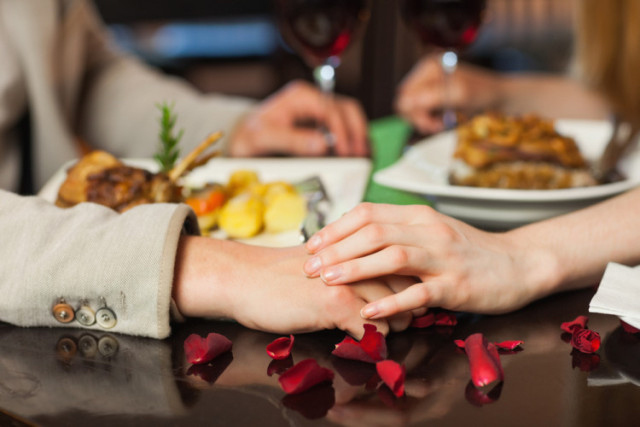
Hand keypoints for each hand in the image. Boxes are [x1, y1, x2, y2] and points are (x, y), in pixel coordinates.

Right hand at [172, 236, 411, 337]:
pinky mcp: (336, 304)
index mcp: (355, 246)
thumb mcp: (322, 263)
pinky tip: (361, 342)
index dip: (410, 286)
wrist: (244, 280)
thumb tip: (375, 284)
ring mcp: (349, 281)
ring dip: (393, 327)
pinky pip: (374, 331)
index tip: (409, 301)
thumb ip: (349, 266)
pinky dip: (373, 343)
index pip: (401, 264)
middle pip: (406, 288)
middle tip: (403, 321)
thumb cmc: (279, 275)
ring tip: (381, 334)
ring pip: (395, 311)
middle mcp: (357, 260)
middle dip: (408, 309)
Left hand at [228, 80, 368, 156]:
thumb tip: (323, 145)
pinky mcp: (323, 123)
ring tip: (363, 157)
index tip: (346, 152)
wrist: (244, 140)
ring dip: (360, 136)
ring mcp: (320, 110)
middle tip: (360, 156)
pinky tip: (356, 155)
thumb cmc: (250, 135)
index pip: (331, 109)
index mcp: (301, 96)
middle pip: (347, 110)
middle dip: (357, 132)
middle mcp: (313, 99)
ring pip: (351, 117)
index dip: (342, 131)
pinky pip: (346, 127)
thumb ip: (292, 140)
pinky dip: (354, 140)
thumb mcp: (265, 137)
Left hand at [303, 203, 556, 318]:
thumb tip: (352, 237)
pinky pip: (418, 293)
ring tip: (327, 280)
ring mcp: (443, 258)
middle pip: (373, 232)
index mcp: (418, 216)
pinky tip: (368, 310)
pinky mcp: (455, 286)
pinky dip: (391, 302)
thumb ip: (396, 231)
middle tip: (309, 266)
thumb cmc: (468, 250)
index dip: (335, 228)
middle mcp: (428, 231)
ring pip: (392, 257)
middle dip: (335, 249)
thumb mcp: (430, 231)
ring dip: (355, 268)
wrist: (518, 264)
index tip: (311, 245)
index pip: (367, 213)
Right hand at [395, 55, 501, 133]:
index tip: (430, 125)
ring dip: (425, 121)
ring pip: (411, 110)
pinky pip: (420, 112)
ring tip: (441, 125)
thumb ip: (431, 97)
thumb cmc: (482, 93)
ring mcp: (427, 85)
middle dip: (419, 117)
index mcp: (428, 67)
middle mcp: (424, 73)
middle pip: (405, 102)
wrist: (497, 96)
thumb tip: (403, 102)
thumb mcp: (458, 95)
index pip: (404, 95)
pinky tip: (441, 122)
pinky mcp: (431, 96)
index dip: (413, 113)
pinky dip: (429, 120)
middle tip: (436, 127)